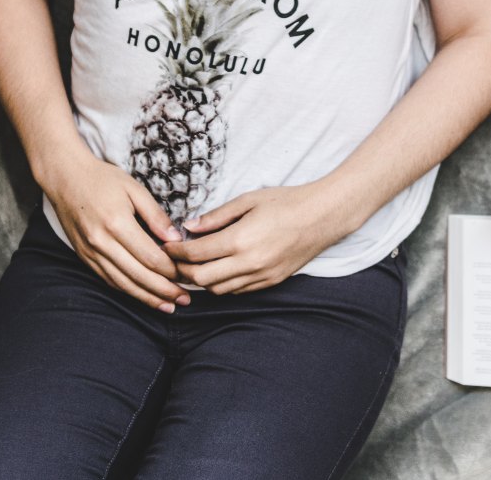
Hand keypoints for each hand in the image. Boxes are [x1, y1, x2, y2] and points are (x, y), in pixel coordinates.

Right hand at [41, 150, 191, 311]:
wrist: (65, 178)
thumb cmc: (103, 179)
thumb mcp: (135, 189)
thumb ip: (156, 216)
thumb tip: (175, 240)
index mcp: (117, 224)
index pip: (150, 257)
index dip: (171, 270)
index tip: (187, 275)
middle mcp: (102, 242)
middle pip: (138, 275)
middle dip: (164, 291)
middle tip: (185, 300)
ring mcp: (91, 252)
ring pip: (122, 283)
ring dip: (147, 297)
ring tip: (168, 306)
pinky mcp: (84, 257)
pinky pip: (108, 279)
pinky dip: (127, 290)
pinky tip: (142, 296)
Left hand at [161, 183, 350, 294]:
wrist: (323, 216)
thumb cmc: (286, 202)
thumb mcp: (248, 200)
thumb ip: (216, 216)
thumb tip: (189, 227)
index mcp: (240, 240)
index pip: (195, 254)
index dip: (175, 252)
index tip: (167, 246)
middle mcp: (249, 263)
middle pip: (201, 278)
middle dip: (182, 271)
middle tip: (174, 260)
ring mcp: (261, 276)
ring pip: (218, 289)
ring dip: (202, 280)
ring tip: (194, 266)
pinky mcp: (271, 282)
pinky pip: (237, 291)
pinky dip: (223, 284)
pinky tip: (219, 270)